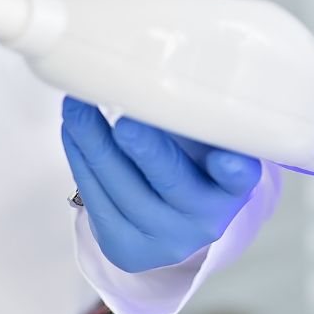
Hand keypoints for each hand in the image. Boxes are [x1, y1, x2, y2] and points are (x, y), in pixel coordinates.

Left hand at [60, 96, 263, 272]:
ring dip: (94, 145)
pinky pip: (97, 203)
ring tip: (77, 108)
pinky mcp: (127, 249)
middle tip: (125, 120)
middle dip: (145, 150)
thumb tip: (149, 64)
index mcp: (233, 188)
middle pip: (172, 182)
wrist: (172, 218)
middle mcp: (206, 219)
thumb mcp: (204, 140)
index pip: (240, 177)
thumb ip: (192, 112)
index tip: (225, 158)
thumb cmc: (190, 162)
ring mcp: (166, 240)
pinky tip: (73, 131)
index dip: (233, 169)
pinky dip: (80, 161)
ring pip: (124, 192)